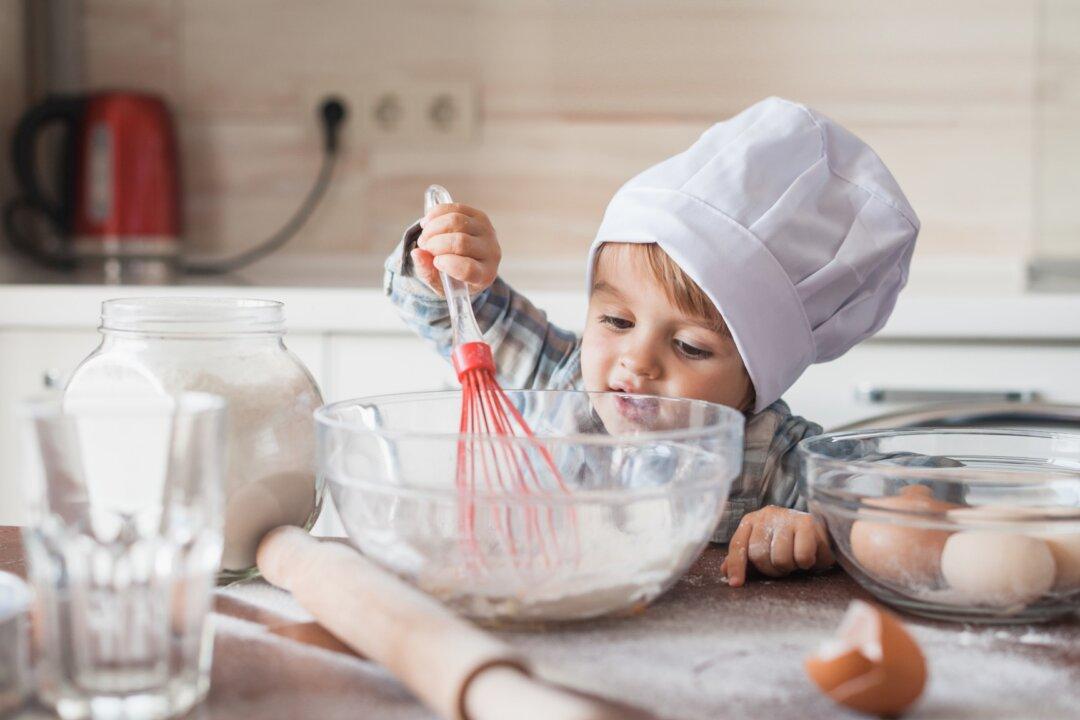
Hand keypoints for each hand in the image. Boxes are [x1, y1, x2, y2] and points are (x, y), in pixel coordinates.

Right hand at [410, 203, 500, 295]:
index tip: (436, 262)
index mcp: (484, 275)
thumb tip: (417, 253)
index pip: (468, 268)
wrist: (469, 262)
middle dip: (434, 243)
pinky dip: (436, 214)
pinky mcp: (480, 216)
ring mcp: (488, 232)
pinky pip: (456, 208)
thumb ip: (427, 272)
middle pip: (460, 242)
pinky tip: (428, 223)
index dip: (448, 264)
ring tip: (425, 237)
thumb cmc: (454, 277)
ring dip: (433, 228)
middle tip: (424, 247)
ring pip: (456, 221)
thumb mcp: (439, 283)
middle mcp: (491, 253)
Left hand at [720, 506, 834, 586]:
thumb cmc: (790, 544)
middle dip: (772, 569)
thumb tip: (724, 571)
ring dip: (791, 566)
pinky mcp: (808, 522)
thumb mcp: (765, 550)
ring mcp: (787, 516)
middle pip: (758, 555)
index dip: (736, 566)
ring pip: (780, 558)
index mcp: (751, 521)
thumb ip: (745, 559)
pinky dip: (807, 563)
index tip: (736, 584)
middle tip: (783, 565)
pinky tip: (811, 554)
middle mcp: (766, 515)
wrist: (823, 532)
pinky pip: (802, 556)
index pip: (737, 545)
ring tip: (796, 559)